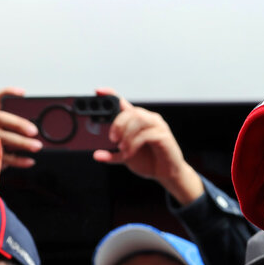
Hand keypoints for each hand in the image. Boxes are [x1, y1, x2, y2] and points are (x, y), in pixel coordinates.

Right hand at [0, 87, 40, 168]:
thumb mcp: (1, 132)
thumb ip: (12, 129)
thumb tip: (35, 134)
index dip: (7, 92)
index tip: (23, 93)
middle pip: (0, 118)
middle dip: (19, 123)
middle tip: (34, 131)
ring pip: (2, 137)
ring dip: (22, 142)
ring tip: (37, 146)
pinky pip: (3, 156)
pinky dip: (18, 160)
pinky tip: (29, 161)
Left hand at [93, 87, 204, 204]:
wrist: (166, 173)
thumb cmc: (149, 161)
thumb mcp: (126, 156)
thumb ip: (112, 155)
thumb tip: (97, 155)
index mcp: (137, 120)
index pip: (122, 102)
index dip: (110, 94)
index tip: (98, 91)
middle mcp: (148, 119)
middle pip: (130, 111)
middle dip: (118, 124)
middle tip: (113, 140)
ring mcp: (158, 126)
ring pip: (138, 118)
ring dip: (126, 133)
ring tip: (122, 147)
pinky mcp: (164, 136)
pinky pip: (146, 134)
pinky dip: (134, 144)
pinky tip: (129, 153)